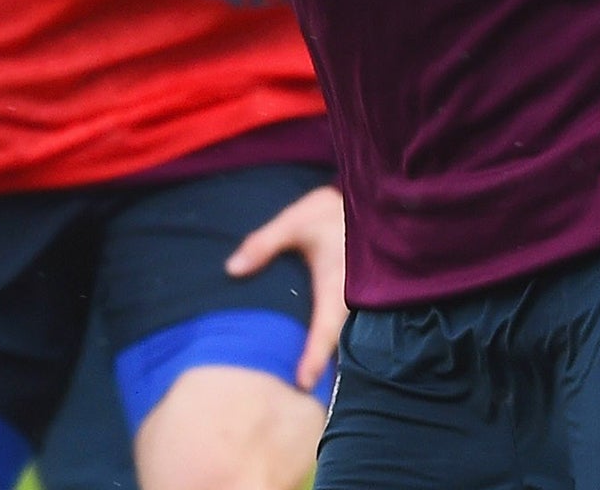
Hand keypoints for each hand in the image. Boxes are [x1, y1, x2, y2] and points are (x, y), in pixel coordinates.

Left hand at [225, 184, 345, 391]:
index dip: (315, 355)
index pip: (326, 327)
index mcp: (336, 282)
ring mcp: (355, 300)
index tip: (303, 382)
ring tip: (303, 384)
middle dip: (320, 368)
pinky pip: (342, 326)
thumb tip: (231, 269)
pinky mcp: (353, 299)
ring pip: (342, 337)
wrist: (368, 204)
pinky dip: (328, 342)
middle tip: (298, 396)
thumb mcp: (296, 221)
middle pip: (337, 343)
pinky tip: (312, 353)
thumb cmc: (329, 214)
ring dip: (325, 357)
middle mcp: (350, 298)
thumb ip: (264, 244)